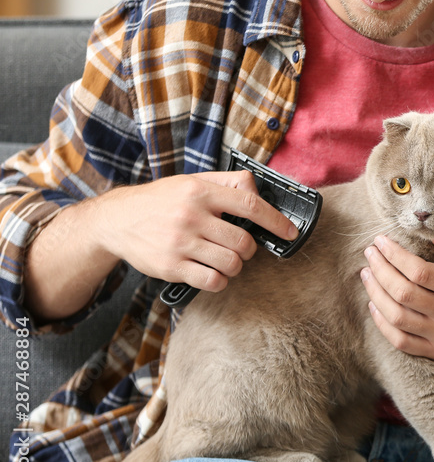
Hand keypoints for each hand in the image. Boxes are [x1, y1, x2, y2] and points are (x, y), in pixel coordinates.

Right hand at [98, 171, 297, 291]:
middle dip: (250, 249)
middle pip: (244, 241)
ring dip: (236, 266)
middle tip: (241, 248)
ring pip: (231, 263)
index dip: (276, 221)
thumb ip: (226, 183)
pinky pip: (212, 281)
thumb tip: (258, 191)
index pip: (250, 205)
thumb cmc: (159, 201)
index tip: (290, 232)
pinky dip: (220, 280)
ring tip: (226, 260)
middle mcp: (191, 216)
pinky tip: (213, 272)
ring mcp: (180, 243)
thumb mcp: (191, 181)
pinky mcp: (171, 266)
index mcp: (200, 192)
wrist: (115, 220)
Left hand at [359, 235, 433, 362]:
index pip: (419, 271)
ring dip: (376, 294)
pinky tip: (374, 305)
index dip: (395, 255)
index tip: (382, 241)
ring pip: (397, 318)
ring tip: (367, 274)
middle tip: (370, 254)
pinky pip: (401, 342)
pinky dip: (383, 324)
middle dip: (380, 270)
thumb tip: (432, 236)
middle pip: (403, 293)